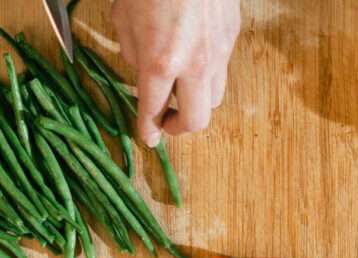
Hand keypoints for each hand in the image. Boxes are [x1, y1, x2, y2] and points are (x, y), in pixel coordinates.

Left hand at [111, 0, 239, 145]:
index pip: (153, 113)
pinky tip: (193, 61)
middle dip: (177, 127)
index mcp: (160, 63)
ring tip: (179, 92)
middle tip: (164, 119)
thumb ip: (133, 56)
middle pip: (197, 121)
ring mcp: (218, 52)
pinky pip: (222, 70)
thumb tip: (143, 76)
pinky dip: (206, 77)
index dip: (147, 131)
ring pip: (215, 99)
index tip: (147, 138)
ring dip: (195, 103)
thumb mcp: (124, 19)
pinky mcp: (232, 37)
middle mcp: (194, 64)